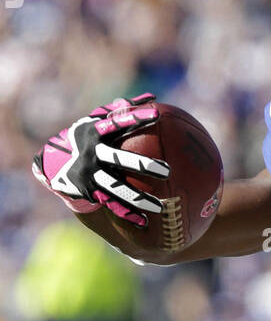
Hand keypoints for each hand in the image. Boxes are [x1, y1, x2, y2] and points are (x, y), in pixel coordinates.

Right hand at [31, 94, 170, 227]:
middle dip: (143, 166)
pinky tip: (145, 222)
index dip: (136, 118)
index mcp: (95, 133)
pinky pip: (112, 205)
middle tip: (167, 171)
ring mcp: (90, 174)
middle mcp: (92, 153)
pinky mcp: (89, 191)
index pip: (118, 123)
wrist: (53, 163)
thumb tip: (152, 97)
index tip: (157, 115)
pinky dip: (127, 214)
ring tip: (160, 207)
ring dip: (139, 199)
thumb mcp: (96, 121)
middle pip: (120, 160)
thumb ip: (121, 111)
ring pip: (117, 188)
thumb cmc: (85, 138)